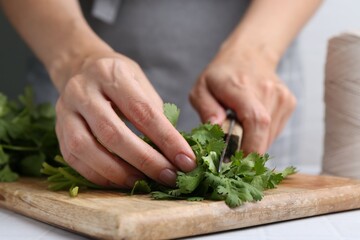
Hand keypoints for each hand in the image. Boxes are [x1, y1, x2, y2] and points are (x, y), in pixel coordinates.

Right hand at [55, 52, 195, 187]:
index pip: (142, 111)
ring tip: (143, 182)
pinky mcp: (58, 129)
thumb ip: (155, 112)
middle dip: (145, 161)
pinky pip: (74, 158)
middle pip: (113, 133)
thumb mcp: (140, 82)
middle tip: (169, 176)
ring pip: (87, 149)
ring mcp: (66, 111)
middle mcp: (83, 91)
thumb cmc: (117, 77)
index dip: (166, 139)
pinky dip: (98, 174)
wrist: (80, 67)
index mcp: (111, 74)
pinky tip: (119, 180)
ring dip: (119, 172)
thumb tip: (173, 151)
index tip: (186, 160)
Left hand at [190, 44, 295, 154]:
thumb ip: (206, 109)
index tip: (235, 163)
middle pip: (264, 134)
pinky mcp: (289, 103)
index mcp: (242, 87)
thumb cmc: (221, 75)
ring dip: (254, 145)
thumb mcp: (201, 89)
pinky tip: (251, 128)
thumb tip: (216, 129)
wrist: (249, 54)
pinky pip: (275, 131)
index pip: (257, 121)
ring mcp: (282, 97)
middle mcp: (268, 91)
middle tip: (232, 158)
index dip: (250, 148)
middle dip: (248, 153)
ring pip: (271, 136)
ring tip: (240, 137)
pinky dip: (262, 137)